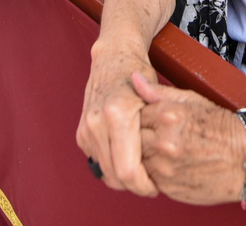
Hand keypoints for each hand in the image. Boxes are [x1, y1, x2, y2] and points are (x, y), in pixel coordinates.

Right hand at [77, 40, 159, 196]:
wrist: (113, 57)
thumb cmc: (139, 75)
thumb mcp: (157, 99)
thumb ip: (160, 130)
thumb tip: (164, 165)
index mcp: (117, 115)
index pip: (127, 170)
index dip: (143, 186)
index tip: (156, 187)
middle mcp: (97, 123)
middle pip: (115, 176)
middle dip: (134, 185)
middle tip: (151, 184)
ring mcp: (86, 128)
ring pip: (105, 172)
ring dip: (123, 178)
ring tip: (142, 171)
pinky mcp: (81, 133)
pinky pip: (98, 161)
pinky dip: (112, 166)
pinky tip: (127, 158)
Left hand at [135, 76, 245, 204]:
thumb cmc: (221, 127)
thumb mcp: (192, 100)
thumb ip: (158, 92)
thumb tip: (134, 79)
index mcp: (168, 117)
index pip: (133, 116)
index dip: (140, 119)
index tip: (149, 121)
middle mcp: (164, 143)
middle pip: (131, 140)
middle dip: (140, 138)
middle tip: (157, 137)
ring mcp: (165, 168)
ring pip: (137, 161)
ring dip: (144, 157)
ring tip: (165, 151)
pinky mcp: (168, 188)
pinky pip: (148, 179)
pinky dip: (154, 173)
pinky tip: (169, 165)